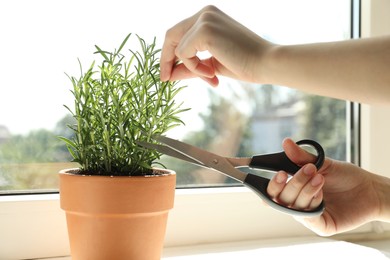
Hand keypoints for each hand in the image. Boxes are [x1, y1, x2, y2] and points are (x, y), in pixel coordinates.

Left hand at [160, 5, 272, 85]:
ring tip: (211, 75)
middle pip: (170, 35)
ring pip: (178, 48)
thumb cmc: (245, 64)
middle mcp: (205, 13)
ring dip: (191, 68)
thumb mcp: (212, 65)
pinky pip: (184, 54)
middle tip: (166, 79)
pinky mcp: (205, 30)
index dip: (168, 54)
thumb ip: (191, 66)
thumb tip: (170, 74)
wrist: (266, 63)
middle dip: (166, 59)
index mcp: (208, 16)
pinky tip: (212, 72)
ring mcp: (205, 19)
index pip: (178, 33)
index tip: (168, 73)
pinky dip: (194, 68)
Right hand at [267, 138, 382, 235]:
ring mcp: (308, 216)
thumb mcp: (322, 163)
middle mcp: (297, 204)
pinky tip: (321, 193)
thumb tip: (286, 142)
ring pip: (294, 206)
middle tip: (308, 169)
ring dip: (306, 190)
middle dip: (294, 183)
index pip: (273, 191)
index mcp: (293, 189)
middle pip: (281, 199)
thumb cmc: (345, 176)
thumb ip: (302, 156)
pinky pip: (309, 217)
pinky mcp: (321, 226)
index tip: (279, 173)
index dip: (272, 185)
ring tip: (320, 177)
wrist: (369, 188)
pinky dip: (312, 202)